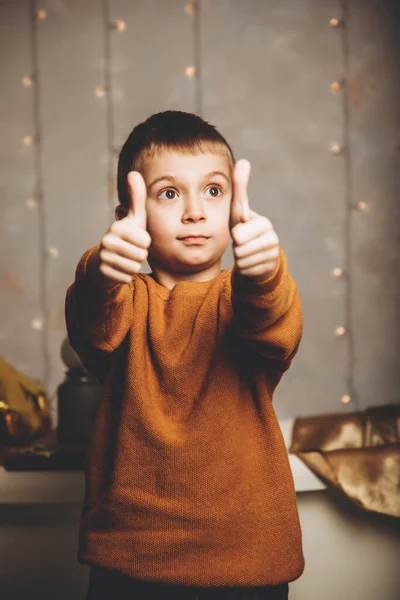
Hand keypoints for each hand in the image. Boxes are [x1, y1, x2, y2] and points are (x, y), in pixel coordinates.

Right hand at [98, 171, 151, 283]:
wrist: (104, 259)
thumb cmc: (125, 236)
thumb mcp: (133, 217)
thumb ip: (136, 197)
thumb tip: (133, 172)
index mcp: (117, 227)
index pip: (146, 241)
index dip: (145, 242)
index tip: (136, 239)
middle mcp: (107, 241)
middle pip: (141, 255)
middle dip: (140, 255)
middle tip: (131, 250)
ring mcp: (104, 258)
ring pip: (134, 268)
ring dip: (134, 265)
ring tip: (125, 259)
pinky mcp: (103, 273)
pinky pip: (127, 278)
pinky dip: (126, 275)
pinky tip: (119, 268)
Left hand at [230, 159, 279, 280]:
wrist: (255, 255)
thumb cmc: (244, 230)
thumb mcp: (238, 210)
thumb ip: (240, 187)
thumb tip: (243, 160)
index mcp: (264, 223)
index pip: (238, 235)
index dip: (235, 235)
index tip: (242, 232)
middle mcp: (272, 238)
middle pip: (239, 248)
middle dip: (236, 248)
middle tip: (242, 244)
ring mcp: (272, 254)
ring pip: (242, 260)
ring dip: (240, 258)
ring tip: (246, 252)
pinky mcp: (270, 268)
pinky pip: (246, 270)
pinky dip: (244, 268)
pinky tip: (250, 261)